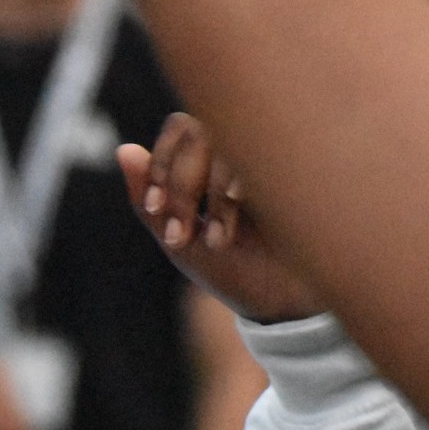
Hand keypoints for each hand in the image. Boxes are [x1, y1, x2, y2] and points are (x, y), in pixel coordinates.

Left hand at [117, 113, 323, 323]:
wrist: (287, 303)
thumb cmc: (234, 271)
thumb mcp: (180, 242)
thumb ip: (148, 200)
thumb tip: (123, 148)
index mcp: (216, 161)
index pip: (180, 126)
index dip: (161, 163)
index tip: (156, 209)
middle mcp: (247, 150)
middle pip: (200, 129)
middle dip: (182, 184)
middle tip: (183, 235)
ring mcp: (276, 156)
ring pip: (232, 138)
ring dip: (214, 191)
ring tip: (217, 241)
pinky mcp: (305, 168)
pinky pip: (268, 151)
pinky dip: (243, 179)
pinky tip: (240, 205)